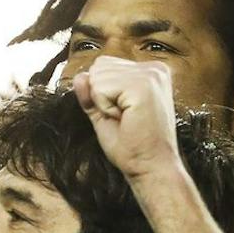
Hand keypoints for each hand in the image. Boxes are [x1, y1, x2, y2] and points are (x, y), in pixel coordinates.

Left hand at [71, 58, 182, 183]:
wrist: (150, 167)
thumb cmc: (132, 144)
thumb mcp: (104, 113)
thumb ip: (91, 93)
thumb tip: (79, 75)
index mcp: (150, 72)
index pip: (103, 65)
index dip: (103, 93)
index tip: (124, 113)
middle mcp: (154, 68)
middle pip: (98, 67)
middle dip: (101, 96)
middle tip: (125, 117)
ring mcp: (151, 75)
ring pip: (97, 77)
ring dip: (103, 103)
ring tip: (126, 118)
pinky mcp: (144, 85)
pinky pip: (100, 89)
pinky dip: (105, 108)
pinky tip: (125, 119)